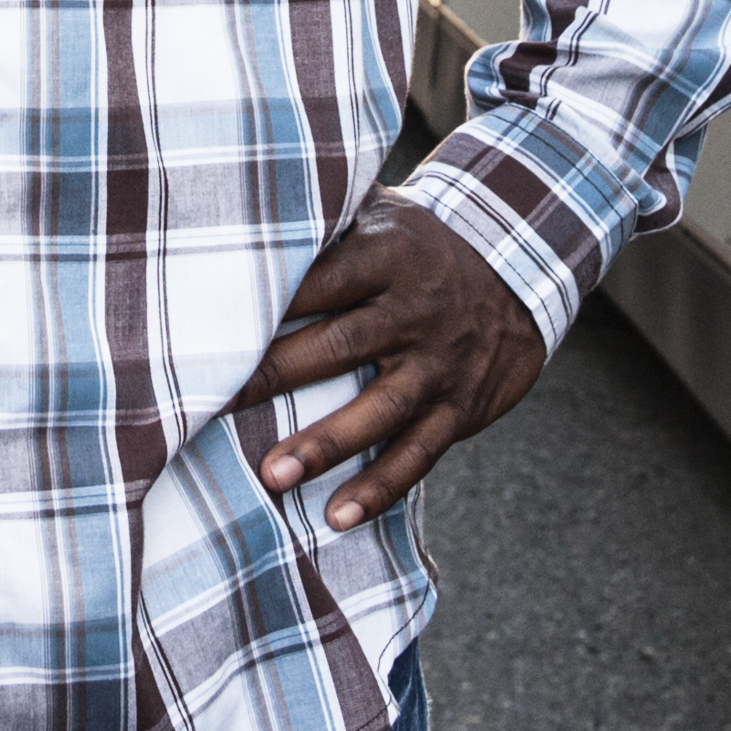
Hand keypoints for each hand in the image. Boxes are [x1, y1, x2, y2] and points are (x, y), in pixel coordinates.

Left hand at [232, 195, 546, 529]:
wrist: (520, 265)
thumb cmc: (421, 242)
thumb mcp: (383, 214)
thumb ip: (326, 221)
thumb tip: (242, 214)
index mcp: (387, 256)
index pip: (320, 280)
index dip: (268, 303)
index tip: (210, 328)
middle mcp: (414, 311)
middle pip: (341, 345)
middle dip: (278, 376)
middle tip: (216, 403)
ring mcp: (439, 364)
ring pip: (380, 409)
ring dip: (326, 445)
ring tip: (273, 475)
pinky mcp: (460, 407)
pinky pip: (419, 453)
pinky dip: (381, 488)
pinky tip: (339, 517)